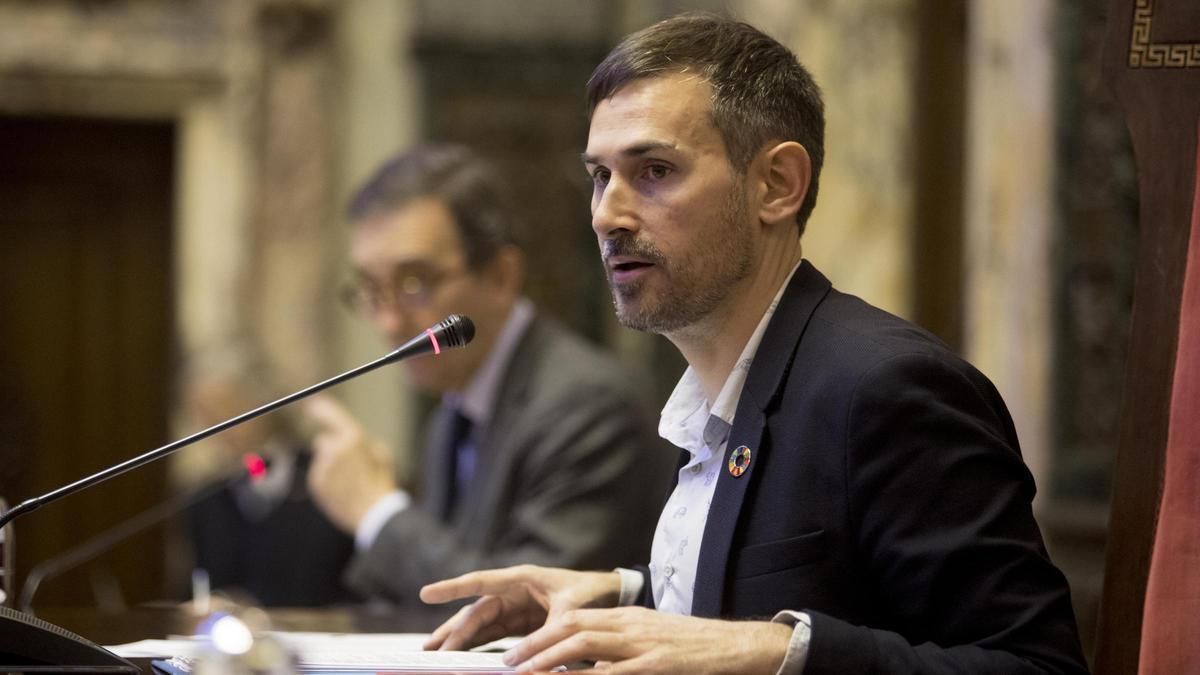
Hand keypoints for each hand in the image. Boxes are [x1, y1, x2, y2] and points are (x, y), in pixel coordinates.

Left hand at [305, 395, 396, 532]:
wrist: (373, 513)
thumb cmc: (381, 483)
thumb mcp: (382, 454)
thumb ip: (362, 441)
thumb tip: (348, 435)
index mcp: (353, 438)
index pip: (332, 416)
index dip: (322, 409)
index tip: (314, 405)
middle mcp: (334, 449)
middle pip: (324, 442)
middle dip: (332, 449)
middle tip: (347, 465)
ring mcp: (323, 467)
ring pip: (322, 460)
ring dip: (330, 466)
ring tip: (349, 482)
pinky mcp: (316, 483)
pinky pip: (318, 475)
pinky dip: (326, 480)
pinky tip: (341, 490)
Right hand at [419, 565, 621, 650]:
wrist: (612, 596)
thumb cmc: (592, 593)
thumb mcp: (572, 610)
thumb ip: (550, 630)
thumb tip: (533, 655)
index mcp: (522, 579)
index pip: (481, 583)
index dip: (453, 588)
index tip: (426, 594)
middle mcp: (512, 592)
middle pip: (475, 611)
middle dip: (452, 630)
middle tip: (430, 649)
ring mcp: (514, 609)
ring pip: (479, 625)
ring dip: (458, 640)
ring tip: (434, 654)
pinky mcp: (520, 625)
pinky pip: (492, 636)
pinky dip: (476, 647)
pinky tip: (460, 658)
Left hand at [501, 607, 791, 673]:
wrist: (736, 646)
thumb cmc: (693, 647)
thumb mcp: (651, 639)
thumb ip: (618, 648)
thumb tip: (583, 666)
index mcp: (626, 618)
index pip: (574, 619)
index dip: (540, 635)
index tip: (516, 651)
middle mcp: (629, 626)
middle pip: (571, 627)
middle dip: (535, 645)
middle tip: (508, 663)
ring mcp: (641, 646)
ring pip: (585, 644)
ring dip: (550, 659)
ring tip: (526, 674)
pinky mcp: (655, 665)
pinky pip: (613, 672)